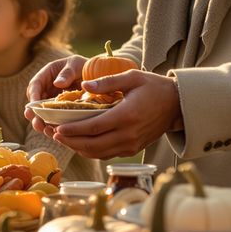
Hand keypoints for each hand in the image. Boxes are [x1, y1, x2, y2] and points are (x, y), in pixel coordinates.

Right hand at [23, 55, 86, 137]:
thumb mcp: (76, 64)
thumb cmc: (85, 66)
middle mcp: (47, 88)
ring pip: (43, 113)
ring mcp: (53, 100)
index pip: (35, 85)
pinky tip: (55, 132)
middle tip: (37, 123)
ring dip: (42, 122)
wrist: (98, 75)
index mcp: (47, 74)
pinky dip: (53, 125)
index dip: (33, 97)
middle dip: (34, 114)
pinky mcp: (61, 110)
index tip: (34, 107)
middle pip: (35, 102)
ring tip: (44, 130)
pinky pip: (54, 119)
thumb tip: (57, 83)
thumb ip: (67, 73)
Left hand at [49, 70, 182, 158]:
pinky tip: (79, 142)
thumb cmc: (153, 87)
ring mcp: (131, 145)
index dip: (73, 130)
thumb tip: (83, 86)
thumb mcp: (132, 77)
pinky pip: (106, 154)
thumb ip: (107, 82)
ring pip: (98, 153)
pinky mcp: (132, 149)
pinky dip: (91, 150)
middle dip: (70, 141)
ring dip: (78, 148)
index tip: (57, 128)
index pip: (94, 127)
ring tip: (62, 138)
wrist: (177, 105)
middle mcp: (128, 134)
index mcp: (126, 116)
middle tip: (53, 134)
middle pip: (92, 144)